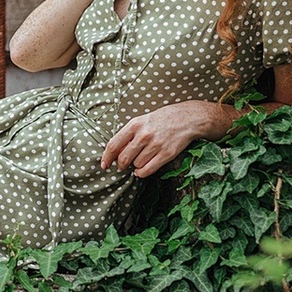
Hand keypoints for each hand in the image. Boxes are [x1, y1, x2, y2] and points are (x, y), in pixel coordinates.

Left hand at [100, 101, 234, 177]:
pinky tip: (141, 170)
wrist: (187, 118)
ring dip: (135, 166)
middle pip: (123, 158)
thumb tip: (114, 152)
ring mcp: (156, 145)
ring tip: (140, 160)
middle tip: (122, 166)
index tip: (104, 165)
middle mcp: (144, 135)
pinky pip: (148, 170)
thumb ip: (128, 134)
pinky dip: (142, 173)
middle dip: (120, 165)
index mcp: (135, 124)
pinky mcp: (166, 154)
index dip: (106, 158)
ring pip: (136, 165)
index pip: (113, 145)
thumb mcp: (142, 120)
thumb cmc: (162, 119)